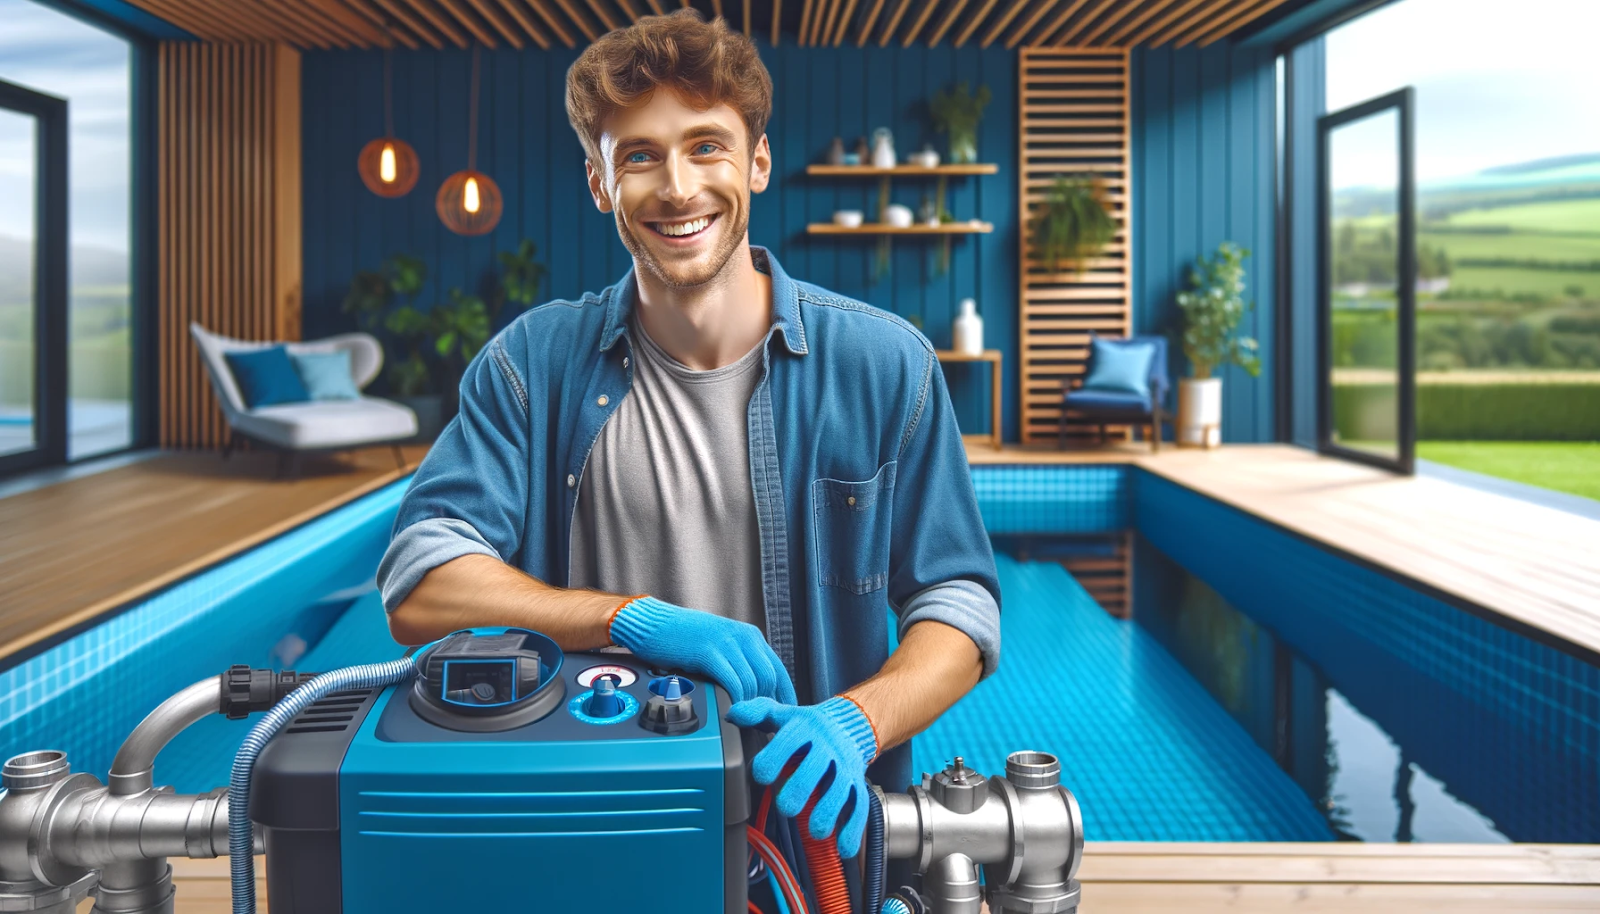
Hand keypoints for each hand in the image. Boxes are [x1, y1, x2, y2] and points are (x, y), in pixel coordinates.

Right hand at [609, 596, 795, 704]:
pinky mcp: (709, 652)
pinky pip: (733, 683)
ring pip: (754, 683)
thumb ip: (739, 665)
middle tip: (760, 727)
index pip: (779, 671)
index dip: (784, 698)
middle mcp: (744, 637)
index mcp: (750, 637)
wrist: (653, 623)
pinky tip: (729, 713)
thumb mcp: (720, 648)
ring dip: (751, 707)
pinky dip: (735, 702)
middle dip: (767, 707)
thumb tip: (754, 697)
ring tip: (744, 722)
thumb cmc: (682, 640)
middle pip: (770, 679)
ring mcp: (727, 643)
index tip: (780, 718)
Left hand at [726, 696, 879, 856]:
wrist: (850, 723)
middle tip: (786, 807)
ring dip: (829, 811)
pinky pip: (859, 805)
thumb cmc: (807, 726)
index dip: (774, 757)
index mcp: (803, 728)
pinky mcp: (857, 782)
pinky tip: (844, 848)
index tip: (761, 775)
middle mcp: (825, 747)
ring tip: (816, 831)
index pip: (788, 740)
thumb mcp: (782, 714)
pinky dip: (853, 828)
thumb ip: (757, 713)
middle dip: (800, 788)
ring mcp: (843, 766)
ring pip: (840, 788)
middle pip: (815, 767)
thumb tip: (733, 714)